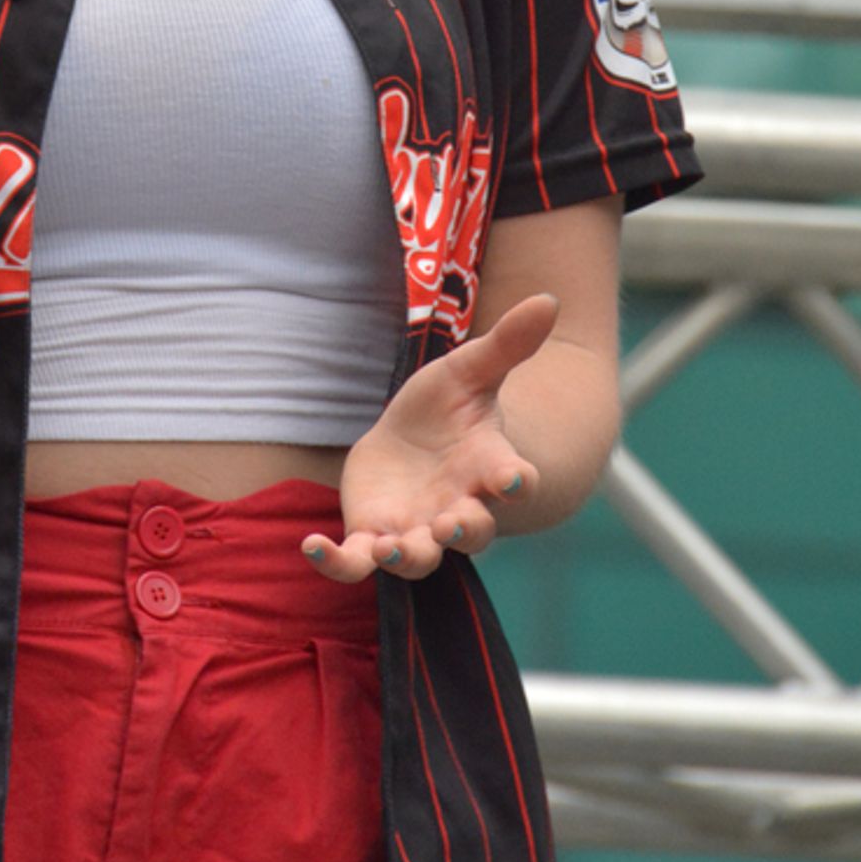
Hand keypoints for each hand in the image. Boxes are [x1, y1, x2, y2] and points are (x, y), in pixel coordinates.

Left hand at [303, 294, 558, 581]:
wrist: (410, 442)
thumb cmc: (448, 406)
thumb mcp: (471, 369)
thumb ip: (507, 342)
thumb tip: (549, 298)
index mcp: (489, 467)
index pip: (515, 480)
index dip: (518, 482)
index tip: (514, 478)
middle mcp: (458, 507)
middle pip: (471, 532)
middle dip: (463, 530)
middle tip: (451, 523)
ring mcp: (416, 529)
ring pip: (417, 558)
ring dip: (406, 557)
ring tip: (389, 549)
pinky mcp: (372, 536)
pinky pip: (356, 562)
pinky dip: (337, 563)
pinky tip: (312, 547)